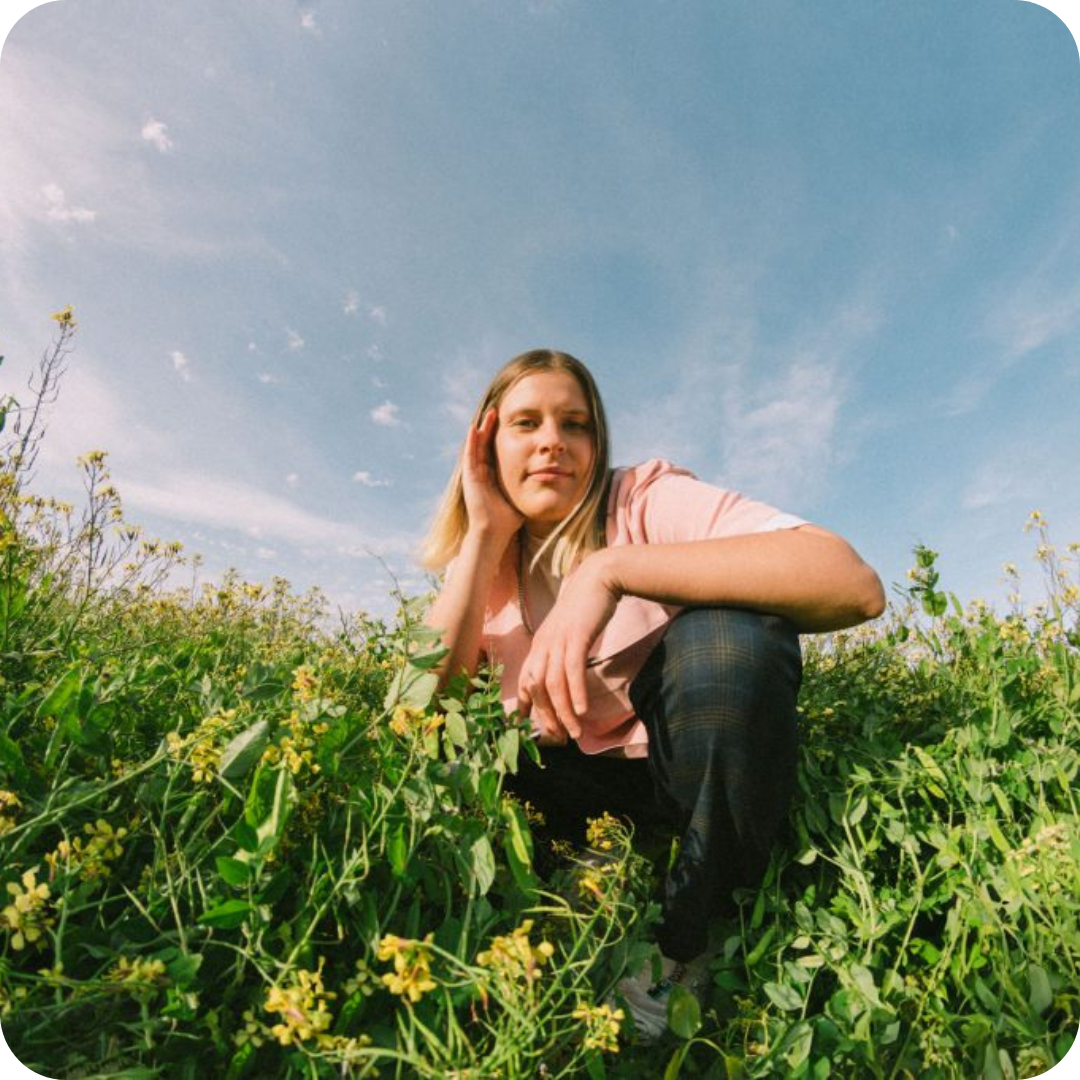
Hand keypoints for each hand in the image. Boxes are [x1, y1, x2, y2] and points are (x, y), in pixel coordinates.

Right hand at [462, 408, 523, 542]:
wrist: (495, 531)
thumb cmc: (509, 518)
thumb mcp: (522, 494)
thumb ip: (531, 485)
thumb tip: (550, 478)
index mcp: (493, 475)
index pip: (497, 450)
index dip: (501, 435)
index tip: (509, 421)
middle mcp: (482, 472)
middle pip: (485, 444)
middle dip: (491, 427)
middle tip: (498, 411)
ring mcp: (474, 474)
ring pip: (476, 446)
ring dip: (481, 429)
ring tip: (489, 414)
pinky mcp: (469, 477)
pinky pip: (469, 455)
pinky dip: (471, 442)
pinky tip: (474, 428)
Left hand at [518, 551, 619, 743]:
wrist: (598, 577)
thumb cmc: (584, 607)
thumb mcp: (566, 632)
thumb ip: (560, 652)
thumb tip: (563, 676)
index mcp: (539, 645)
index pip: (525, 681)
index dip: (525, 706)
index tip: (529, 728)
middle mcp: (543, 645)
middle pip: (536, 688)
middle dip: (545, 716)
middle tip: (558, 737)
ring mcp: (558, 640)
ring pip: (553, 684)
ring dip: (562, 712)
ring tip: (573, 732)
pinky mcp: (576, 636)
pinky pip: (572, 670)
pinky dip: (576, 692)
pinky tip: (581, 710)